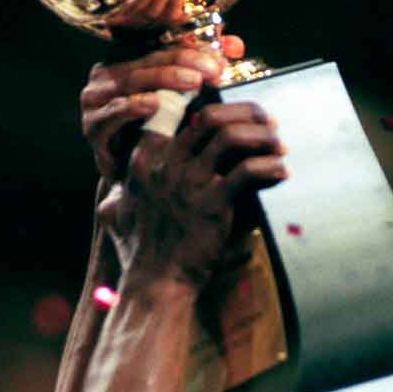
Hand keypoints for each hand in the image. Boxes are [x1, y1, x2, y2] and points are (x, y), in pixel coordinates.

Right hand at [80, 36, 245, 180]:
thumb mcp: (186, 100)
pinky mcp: (93, 126)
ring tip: (193, 83)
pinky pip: (113, 113)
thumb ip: (207, 68)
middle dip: (184, 62)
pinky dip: (133, 107)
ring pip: (132, 81)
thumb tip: (237, 45)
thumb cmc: (160, 135)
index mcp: (129, 60)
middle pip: (149, 59)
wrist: (136, 180)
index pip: (162, 47)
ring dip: (164, 80)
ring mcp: (96, 100)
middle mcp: (109, 74)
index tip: (223, 59)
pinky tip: (154, 104)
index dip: (193, 49)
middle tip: (212, 70)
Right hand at [97, 100, 286, 288]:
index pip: (181, 114)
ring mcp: (188, 181)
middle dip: (244, 113)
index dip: (211, 106)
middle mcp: (165, 163)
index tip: (233, 113)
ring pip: (231, 136)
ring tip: (278, 144)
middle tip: (266, 121)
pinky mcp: (212, 203)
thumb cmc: (140, 255)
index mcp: (144, 158)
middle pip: (210, 115)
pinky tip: (281, 172)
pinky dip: (269, 168)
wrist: (156, 285)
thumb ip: (118, 199)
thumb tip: (111, 195)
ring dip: (260, 136)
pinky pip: (248, 171)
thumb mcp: (117, 219)